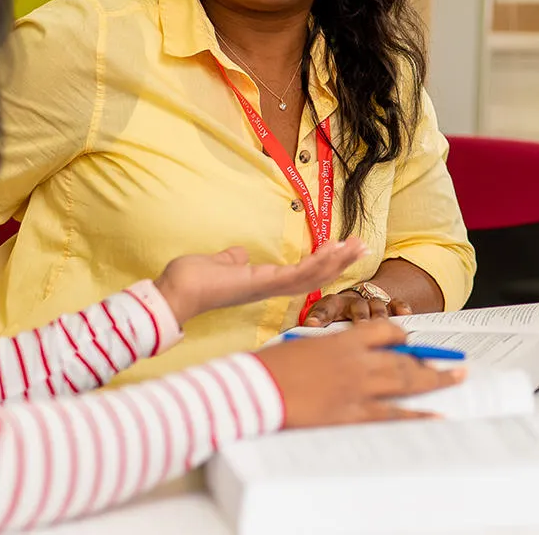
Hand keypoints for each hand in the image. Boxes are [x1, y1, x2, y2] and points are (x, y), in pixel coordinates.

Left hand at [155, 239, 364, 325]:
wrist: (175, 291)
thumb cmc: (192, 279)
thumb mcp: (220, 264)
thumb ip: (233, 260)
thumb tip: (238, 254)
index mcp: (263, 283)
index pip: (302, 275)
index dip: (324, 263)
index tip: (342, 248)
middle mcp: (271, 289)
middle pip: (316, 278)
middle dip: (341, 263)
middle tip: (363, 247)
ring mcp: (269, 288)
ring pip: (314, 277)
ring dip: (337, 261)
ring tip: (358, 246)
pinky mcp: (264, 284)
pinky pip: (298, 275)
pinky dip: (319, 262)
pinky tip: (334, 249)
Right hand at [253, 319, 463, 427]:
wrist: (254, 389)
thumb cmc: (269, 367)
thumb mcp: (302, 348)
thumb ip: (326, 351)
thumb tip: (336, 360)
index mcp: (345, 340)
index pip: (386, 331)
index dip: (401, 336)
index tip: (409, 342)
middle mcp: (359, 361)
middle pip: (404, 358)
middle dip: (430, 360)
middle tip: (453, 363)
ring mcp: (358, 388)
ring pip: (406, 382)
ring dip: (435, 380)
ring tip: (457, 378)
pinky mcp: (352, 414)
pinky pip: (393, 415)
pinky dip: (417, 416)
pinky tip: (435, 416)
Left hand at [301, 287, 413, 326]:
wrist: (355, 307)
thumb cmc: (335, 323)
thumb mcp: (321, 327)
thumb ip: (312, 334)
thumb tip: (300, 343)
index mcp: (332, 305)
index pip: (324, 308)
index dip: (319, 316)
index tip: (312, 325)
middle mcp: (352, 302)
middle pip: (357, 307)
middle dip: (359, 318)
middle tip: (360, 327)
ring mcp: (371, 303)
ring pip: (378, 306)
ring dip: (379, 316)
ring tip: (382, 326)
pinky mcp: (389, 305)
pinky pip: (397, 303)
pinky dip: (401, 308)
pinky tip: (404, 314)